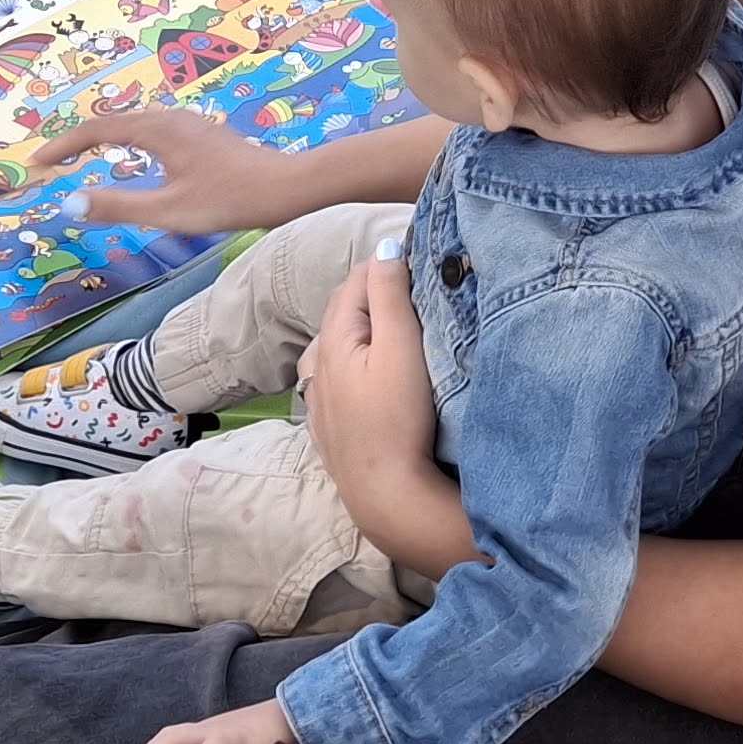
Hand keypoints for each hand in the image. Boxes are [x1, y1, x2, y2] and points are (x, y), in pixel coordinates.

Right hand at [40, 104, 306, 235]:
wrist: (285, 188)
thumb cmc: (227, 200)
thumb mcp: (167, 210)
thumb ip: (118, 206)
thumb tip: (69, 203)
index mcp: (156, 130)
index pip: (96, 129)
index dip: (62, 146)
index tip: (36, 162)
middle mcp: (170, 118)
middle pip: (113, 120)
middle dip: (78, 139)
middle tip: (50, 160)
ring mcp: (189, 124)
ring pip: (134, 123)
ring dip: (104, 136)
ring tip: (81, 154)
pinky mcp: (202, 135)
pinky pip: (152, 129)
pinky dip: (128, 139)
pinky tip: (134, 156)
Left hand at [303, 260, 470, 569]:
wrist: (384, 495)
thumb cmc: (398, 419)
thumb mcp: (400, 348)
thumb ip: (389, 295)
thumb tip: (385, 248)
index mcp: (334, 337)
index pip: (359, 279)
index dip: (390, 266)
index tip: (425, 267)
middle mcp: (318, 362)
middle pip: (346, 309)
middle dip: (376, 293)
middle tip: (418, 289)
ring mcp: (319, 397)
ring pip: (339, 343)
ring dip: (364, 328)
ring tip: (397, 326)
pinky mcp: (329, 425)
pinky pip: (337, 376)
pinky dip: (354, 360)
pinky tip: (367, 371)